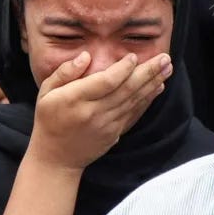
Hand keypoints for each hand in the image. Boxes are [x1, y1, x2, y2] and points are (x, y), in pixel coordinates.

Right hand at [26, 52, 172, 171]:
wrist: (56, 157)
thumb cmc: (49, 119)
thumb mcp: (46, 92)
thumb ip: (65, 72)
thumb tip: (86, 56)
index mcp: (75, 99)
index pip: (105, 82)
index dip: (122, 69)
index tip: (133, 57)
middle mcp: (94, 112)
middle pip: (126, 90)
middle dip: (148, 72)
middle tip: (165, 58)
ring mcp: (107, 124)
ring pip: (134, 101)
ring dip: (153, 83)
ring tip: (168, 68)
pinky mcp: (115, 132)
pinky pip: (134, 113)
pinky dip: (148, 100)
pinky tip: (158, 87)